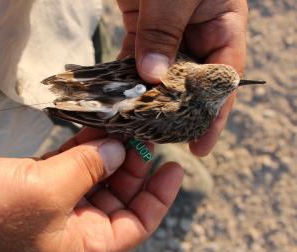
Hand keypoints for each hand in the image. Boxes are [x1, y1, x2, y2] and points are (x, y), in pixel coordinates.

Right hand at [0, 128, 182, 251]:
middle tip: (144, 134)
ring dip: (110, 152)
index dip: (159, 197)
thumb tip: (120, 149)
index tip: (173, 167)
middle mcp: (76, 227)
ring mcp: (59, 204)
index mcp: (84, 244)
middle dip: (134, 166)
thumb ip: (88, 168)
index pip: (136, 225)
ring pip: (98, 176)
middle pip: (120, 196)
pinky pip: (74, 165)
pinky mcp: (42, 183)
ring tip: (124, 125)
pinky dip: (85, 147)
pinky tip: (97, 127)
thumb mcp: (47, 192)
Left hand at [117, 0, 247, 155]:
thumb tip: (152, 77)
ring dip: (145, 98)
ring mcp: (169, 29)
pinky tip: (114, 99)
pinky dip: (124, 77)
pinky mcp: (142, 24)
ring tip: (132, 128)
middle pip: (190, 81)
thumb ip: (163, 32)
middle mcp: (199, 30)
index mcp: (223, 22)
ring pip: (160, 73)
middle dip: (174, 112)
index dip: (213, 113)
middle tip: (158, 140)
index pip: (222, 76)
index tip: (200, 144)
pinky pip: (135, 57)